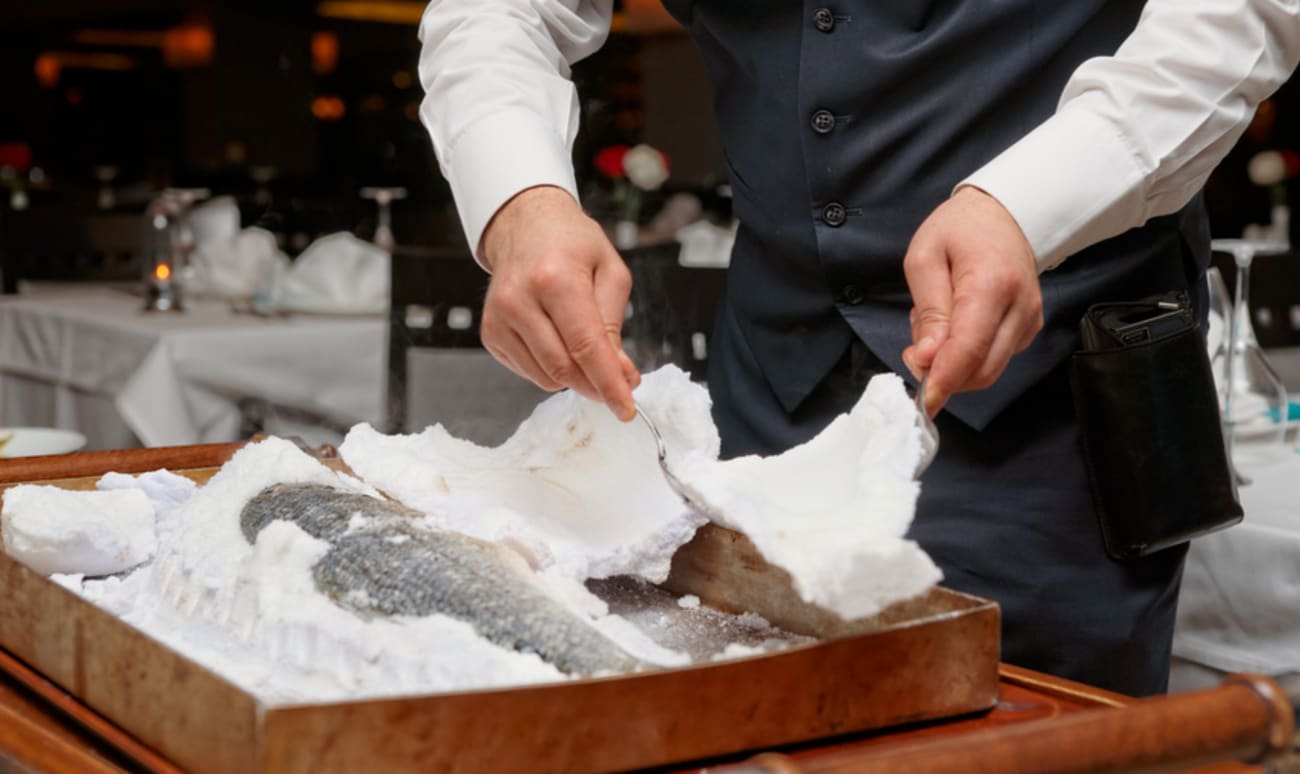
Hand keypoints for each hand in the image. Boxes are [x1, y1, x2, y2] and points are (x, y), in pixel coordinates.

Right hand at [479, 185, 640, 420]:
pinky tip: (557, 340)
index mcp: (555, 279)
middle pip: (564, 369)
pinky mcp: (490, 333)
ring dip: (575, 377)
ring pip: (546, 377)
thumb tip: (621, 374)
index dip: (609, 384)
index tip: (626, 409)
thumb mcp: (610, 272)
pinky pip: (530, 372)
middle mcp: (519, 300)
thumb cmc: (571, 244)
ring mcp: (499, 319)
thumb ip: (614, 325)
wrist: (524, 226)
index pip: (585, 347)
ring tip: (585, 348)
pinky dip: (552, 369)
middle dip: (596, 385)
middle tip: (619, 382)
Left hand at [901, 186, 1042, 413]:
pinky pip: (994, 359)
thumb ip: (928, 312)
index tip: (920, 399)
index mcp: (993, 284)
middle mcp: (1021, 308)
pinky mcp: (1029, 328)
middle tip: (913, 351)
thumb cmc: (959, 229)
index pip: (969, 348)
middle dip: (943, 376)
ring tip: (934, 326)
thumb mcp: (925, 258)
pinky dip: (967, 356)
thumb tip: (926, 359)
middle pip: (982, 370)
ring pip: (988, 370)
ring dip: (953, 365)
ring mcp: (1030, 321)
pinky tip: (954, 325)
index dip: (943, 380)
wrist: (1006, 211)